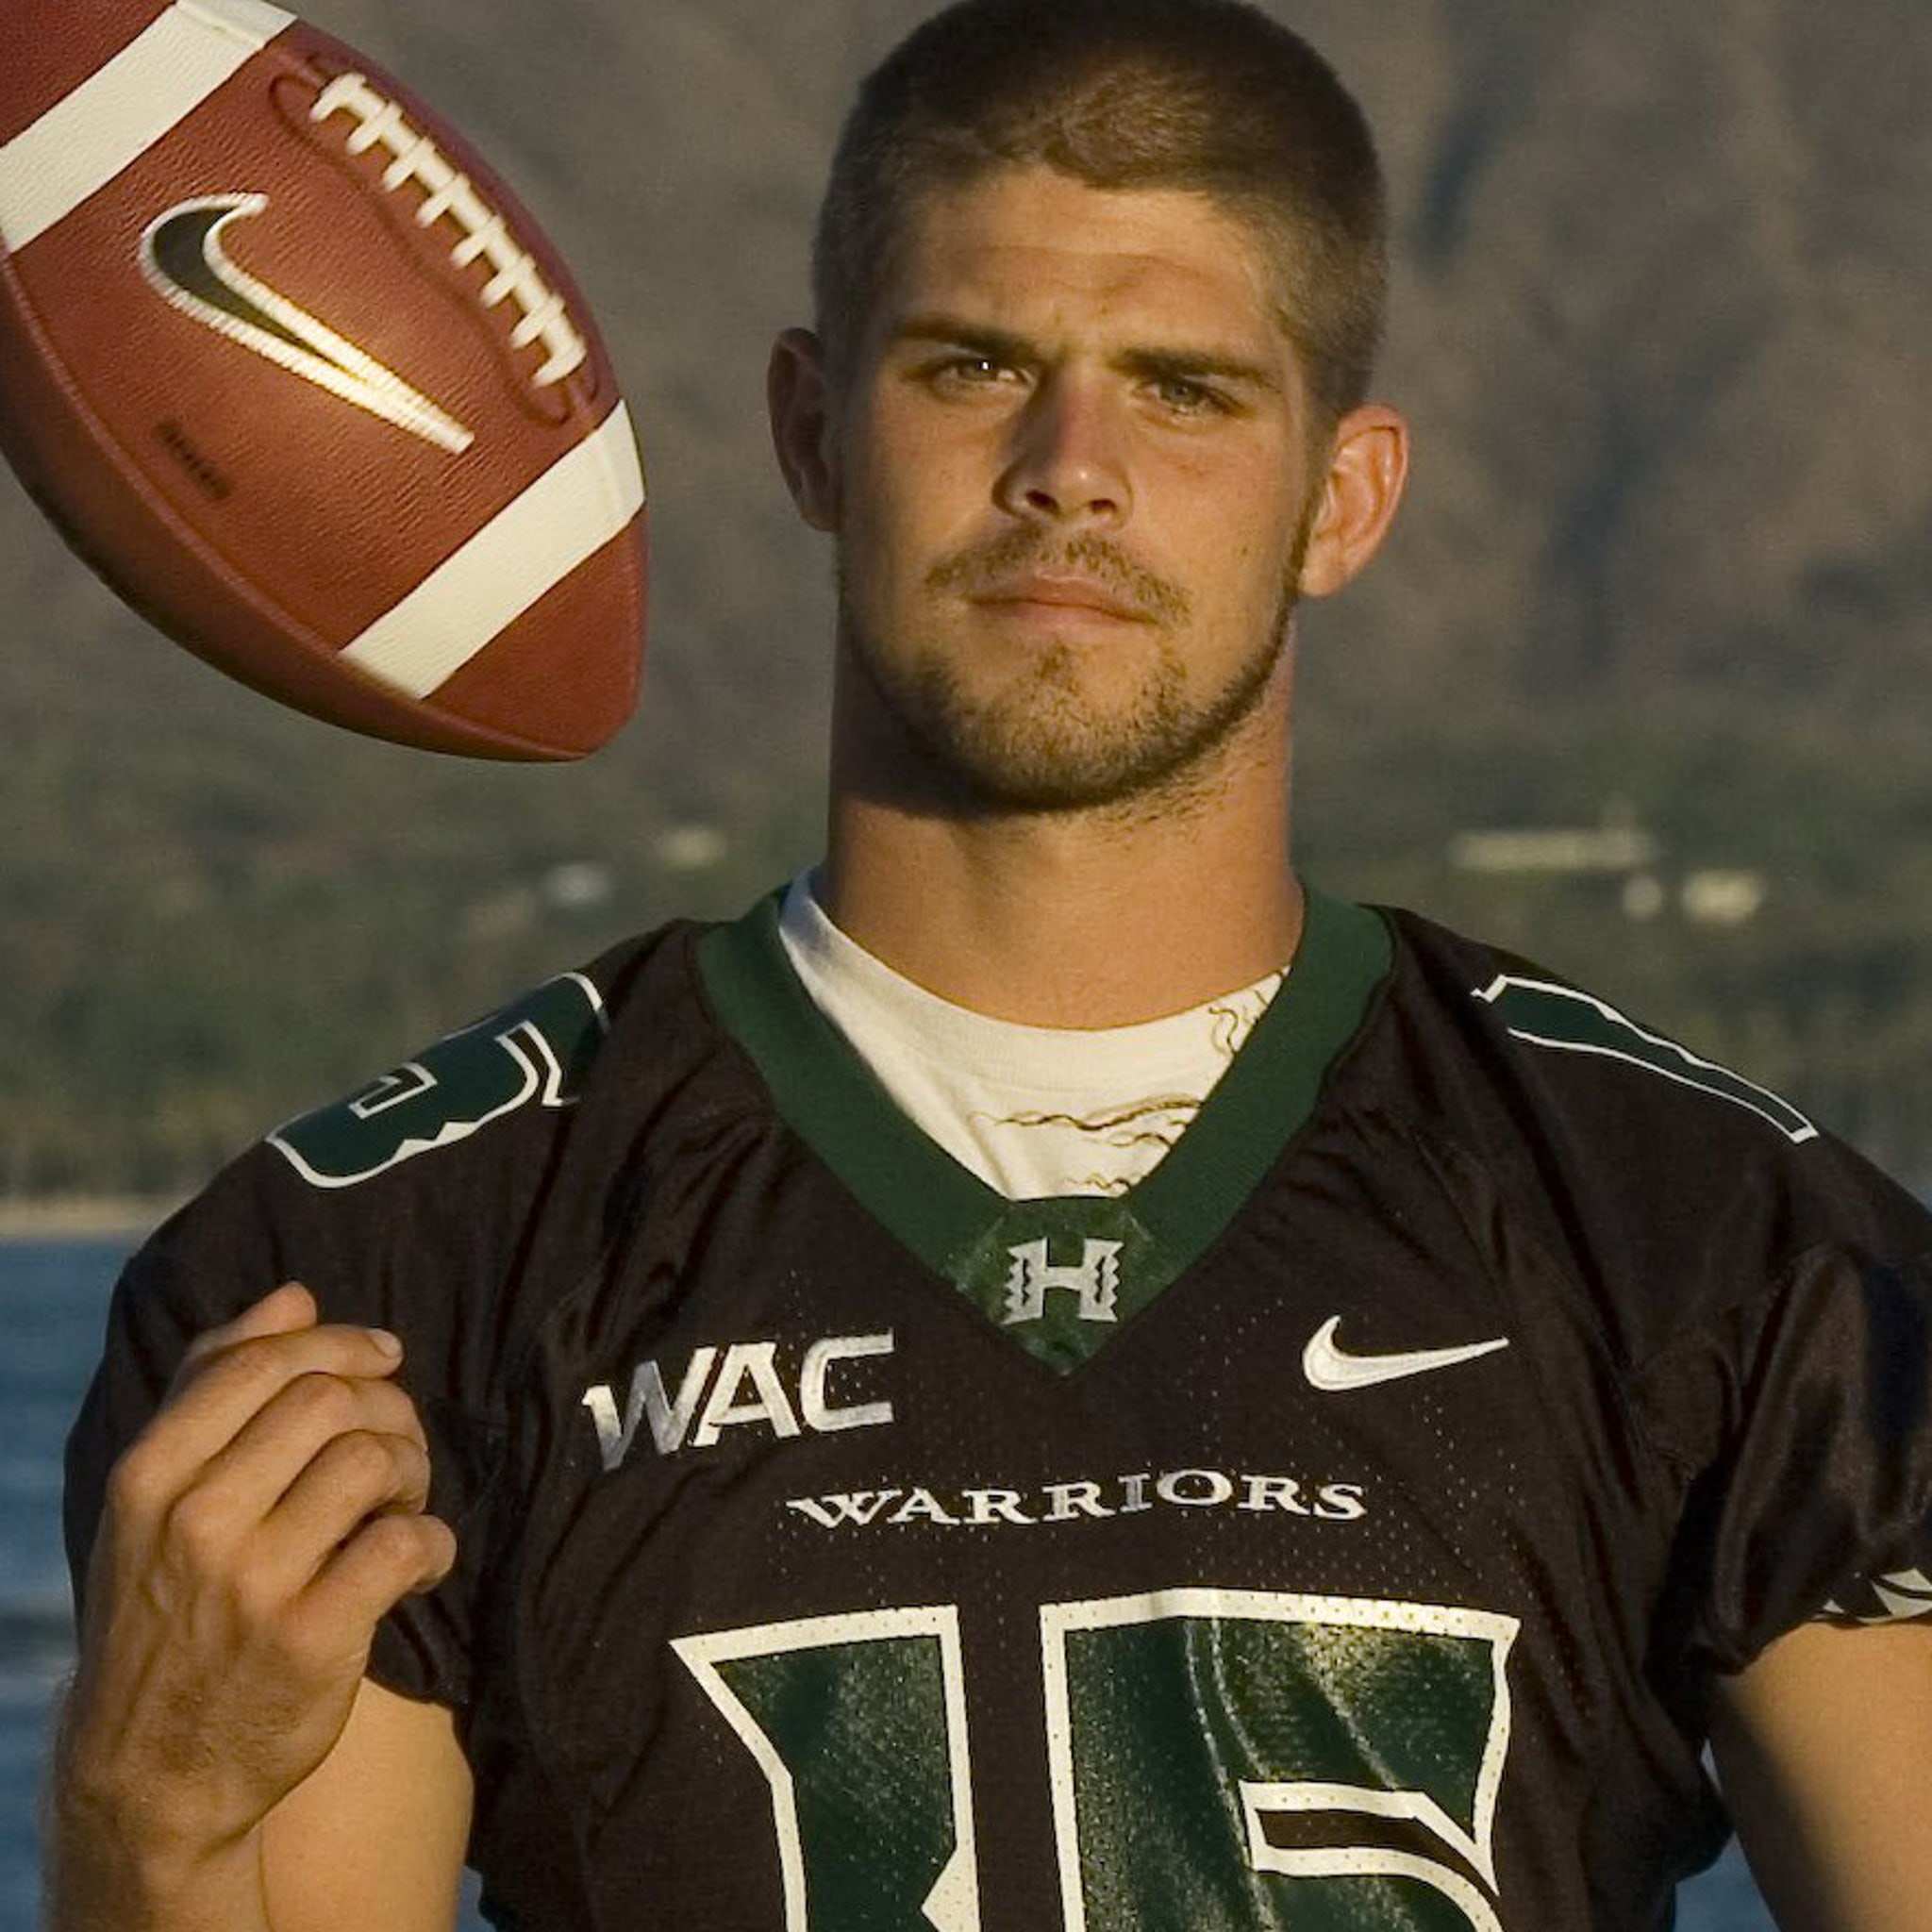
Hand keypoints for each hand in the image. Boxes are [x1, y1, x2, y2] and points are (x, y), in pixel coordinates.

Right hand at [56, 1283, 455, 1888]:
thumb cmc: (167, 1607)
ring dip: (412, 1470)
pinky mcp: (316, 1638)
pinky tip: (417, 1560)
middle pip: (333, 1401)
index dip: (345, 1344)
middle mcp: (195, 1521)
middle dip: (387, 1408)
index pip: (268, 1361)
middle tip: (394, 1447)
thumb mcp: (156, 1500)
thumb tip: (294, 1296)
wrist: (149, 1771)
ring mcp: (254, 1582)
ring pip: (376, 1460)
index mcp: (150, 1474)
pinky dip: (433, 1541)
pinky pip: (410, 1541)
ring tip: (400, 1503)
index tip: (384, 1357)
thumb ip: (213, 1386)